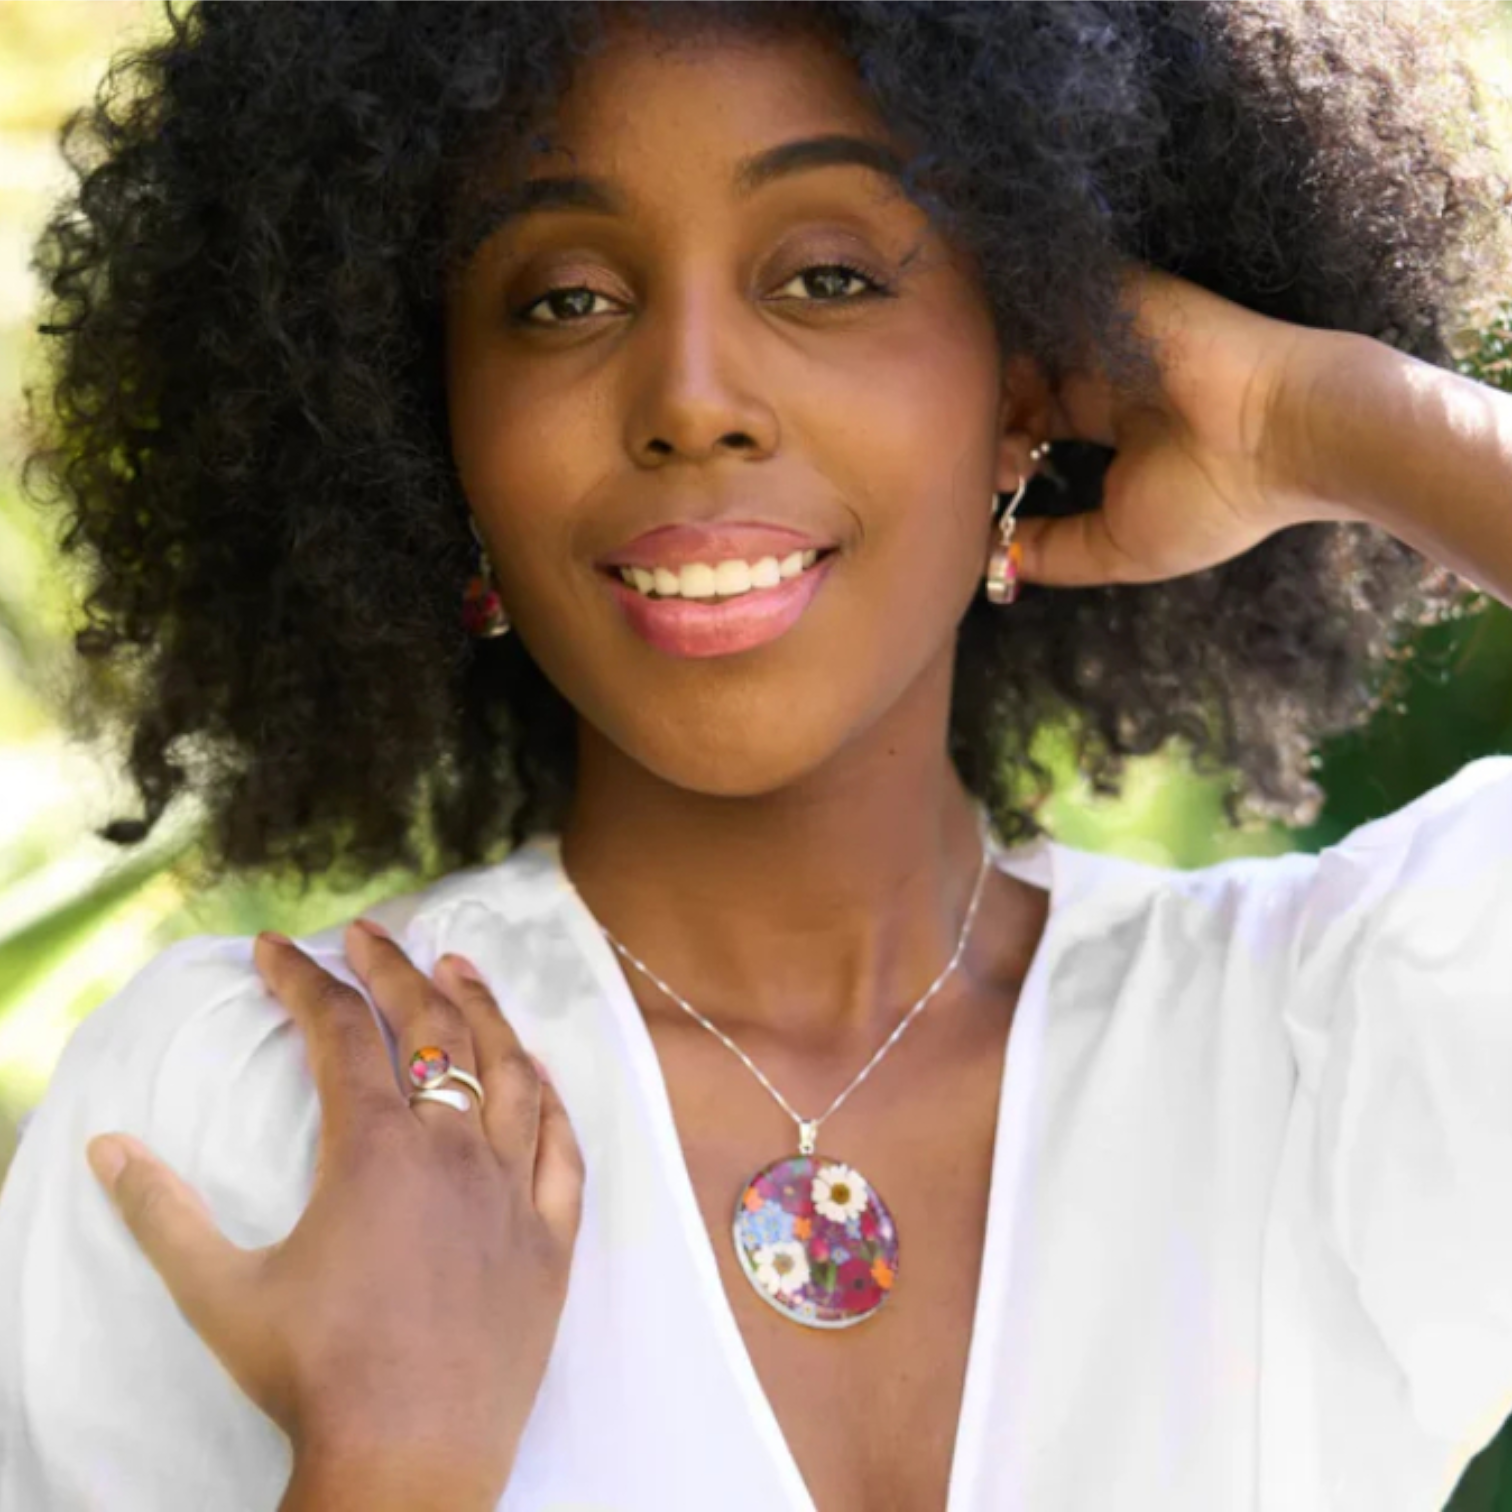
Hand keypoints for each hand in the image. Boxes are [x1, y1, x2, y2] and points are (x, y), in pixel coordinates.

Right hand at [83, 922, 584, 1506]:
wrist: (409, 1460)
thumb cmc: (314, 1374)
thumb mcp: (220, 1293)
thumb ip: (161, 1215)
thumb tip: (108, 1149)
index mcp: (375, 1150)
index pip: (339, 1032)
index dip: (305, 980)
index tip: (277, 948)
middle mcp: (453, 1150)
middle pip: (433, 1030)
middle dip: (397, 969)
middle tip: (373, 931)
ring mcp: (513, 1189)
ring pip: (512, 1071)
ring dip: (485, 1011)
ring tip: (461, 970)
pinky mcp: (552, 1237)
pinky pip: (563, 1148)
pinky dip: (550, 1100)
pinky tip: (540, 1076)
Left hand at [1016, 263, 1353, 586]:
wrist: (1285, 436)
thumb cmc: (1213, 501)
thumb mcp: (1118, 548)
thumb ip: (1052, 552)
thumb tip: (990, 559)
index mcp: (1110, 422)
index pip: (1024, 424)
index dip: (1000, 455)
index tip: (1007, 491)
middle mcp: (1100, 373)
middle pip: (1008, 385)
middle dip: (987, 429)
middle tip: (1005, 467)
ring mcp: (1102, 331)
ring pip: (1010, 347)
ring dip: (992, 397)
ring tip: (1014, 444)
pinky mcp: (1109, 294)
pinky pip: (1031, 302)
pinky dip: (1008, 344)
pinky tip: (1015, 389)